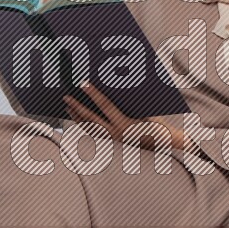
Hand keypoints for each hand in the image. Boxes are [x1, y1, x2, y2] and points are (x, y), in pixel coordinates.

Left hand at [64, 82, 185, 151]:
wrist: (162, 144)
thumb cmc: (157, 124)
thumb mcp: (149, 111)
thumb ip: (134, 100)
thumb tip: (120, 83)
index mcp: (125, 124)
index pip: (105, 105)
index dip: (93, 94)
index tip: (83, 83)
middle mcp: (115, 134)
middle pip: (91, 119)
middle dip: (77, 107)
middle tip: (65, 96)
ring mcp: (112, 140)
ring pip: (89, 128)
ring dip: (77, 116)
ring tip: (67, 106)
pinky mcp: (111, 142)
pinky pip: (93, 133)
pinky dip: (84, 124)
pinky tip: (78, 117)